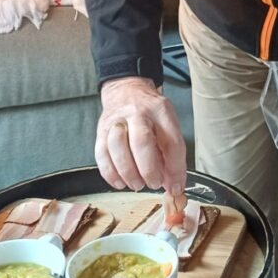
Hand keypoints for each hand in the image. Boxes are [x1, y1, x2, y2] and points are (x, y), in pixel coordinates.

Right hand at [96, 76, 186, 194]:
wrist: (126, 90)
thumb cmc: (150, 113)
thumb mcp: (167, 123)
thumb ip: (171, 153)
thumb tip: (173, 185)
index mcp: (161, 111)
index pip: (171, 142)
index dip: (175, 169)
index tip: (176, 187)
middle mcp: (138, 113)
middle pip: (142, 141)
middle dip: (149, 169)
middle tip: (154, 184)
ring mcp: (117, 120)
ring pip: (118, 147)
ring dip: (128, 172)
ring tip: (137, 184)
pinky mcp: (101, 130)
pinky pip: (101, 154)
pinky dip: (110, 173)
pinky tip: (120, 182)